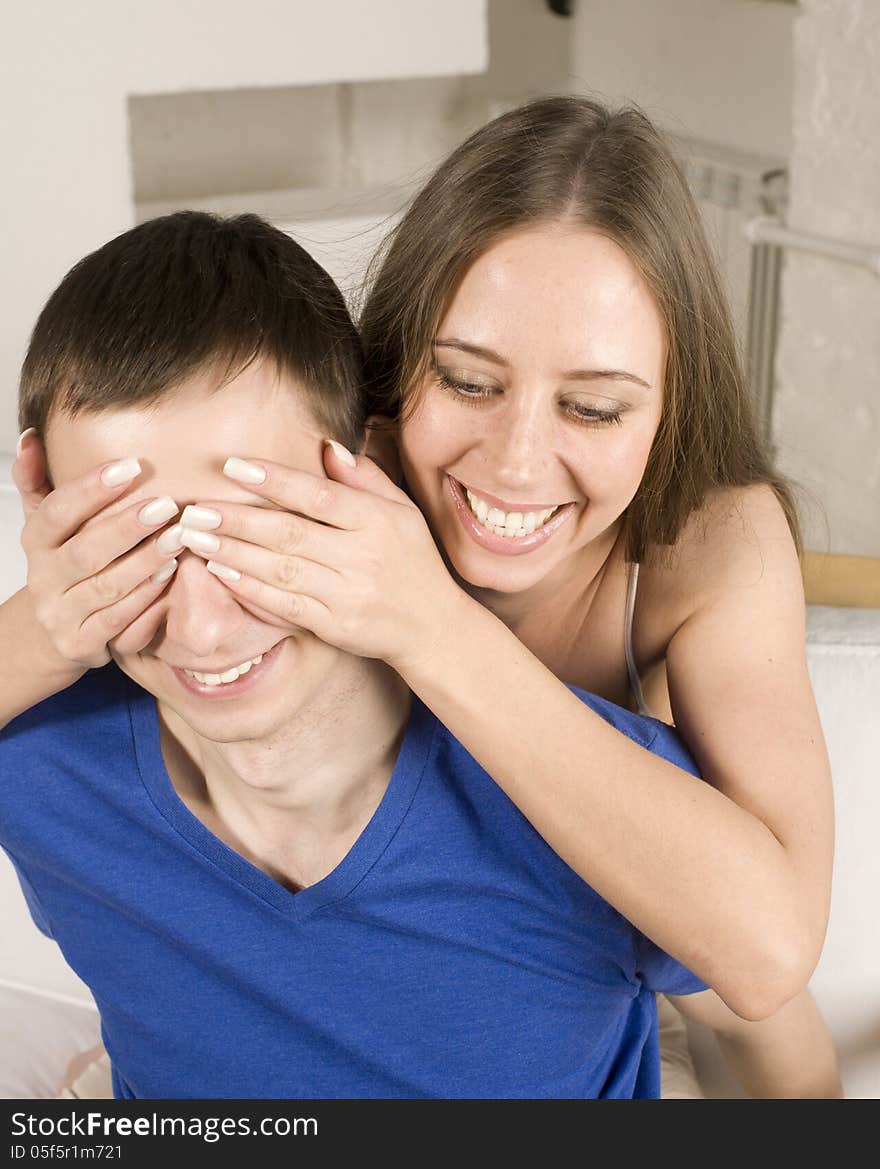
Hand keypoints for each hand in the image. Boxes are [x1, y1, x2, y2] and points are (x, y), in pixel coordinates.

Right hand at [14, 431, 184, 670]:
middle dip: (128, 527)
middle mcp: (43, 579)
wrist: (53, 633)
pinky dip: (147, 598)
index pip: (57, 511)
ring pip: (107, 587)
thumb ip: (39, 481)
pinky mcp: (82, 644)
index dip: (91, 489)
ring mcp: (61, 615)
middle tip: (167, 504)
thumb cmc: (64, 565)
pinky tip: (172, 575)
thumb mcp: (48, 525)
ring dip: (146, 561)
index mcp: (35, 542)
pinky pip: (120, 621)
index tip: (131, 466)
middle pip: (86, 551)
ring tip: (179, 538)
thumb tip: (32, 438)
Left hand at [180, 441, 462, 672]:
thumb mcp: (402, 511)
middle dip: (238, 519)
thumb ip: (365, 478)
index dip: (275, 479)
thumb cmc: (412, 561)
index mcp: (379, 520)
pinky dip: (250, 588)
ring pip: (281, 569)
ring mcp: (348, 593)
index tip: (233, 467)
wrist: (433, 626)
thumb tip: (326, 446)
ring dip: (233, 552)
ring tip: (195, 537)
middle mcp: (363, 555)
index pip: (319, 495)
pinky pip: (285, 606)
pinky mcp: (336, 626)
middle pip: (291, 532)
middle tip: (195, 509)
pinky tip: (221, 572)